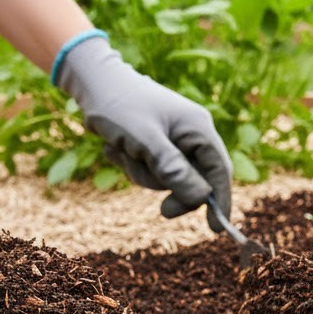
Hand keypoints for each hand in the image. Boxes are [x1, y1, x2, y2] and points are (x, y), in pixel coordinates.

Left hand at [56, 34, 232, 231]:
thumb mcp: (145, 140)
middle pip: (193, 179)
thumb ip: (173, 169)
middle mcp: (191, 133)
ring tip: (122, 152)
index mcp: (198, 128)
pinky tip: (116, 148)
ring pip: (167, 179)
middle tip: (161, 210)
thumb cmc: (119, 106)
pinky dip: (133, 167)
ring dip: (143, 175)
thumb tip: (202, 198)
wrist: (92, 83)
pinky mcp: (155, 145)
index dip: (220, 201)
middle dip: (168, 188)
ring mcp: (173, 139)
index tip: (215, 230)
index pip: (219, 170)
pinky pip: (151, 171)